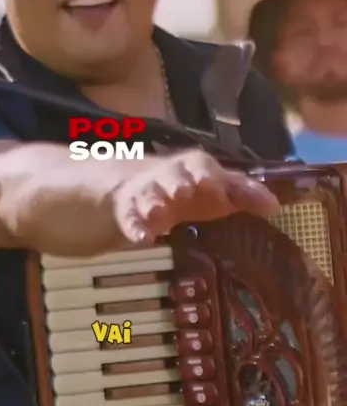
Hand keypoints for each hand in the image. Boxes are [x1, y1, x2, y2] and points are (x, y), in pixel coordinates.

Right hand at [111, 149, 279, 243]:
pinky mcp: (130, 212)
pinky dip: (135, 227)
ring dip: (153, 202)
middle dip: (178, 181)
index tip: (215, 187)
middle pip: (173, 175)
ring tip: (157, 212)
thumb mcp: (218, 190)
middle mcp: (170, 177)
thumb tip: (275, 206)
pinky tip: (142, 238)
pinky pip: (130, 219)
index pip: (203, 167)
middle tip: (184, 191)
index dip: (209, 176)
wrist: (142, 186)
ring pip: (149, 195)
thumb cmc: (192, 191)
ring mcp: (149, 194)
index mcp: (194, 169)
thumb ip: (245, 195)